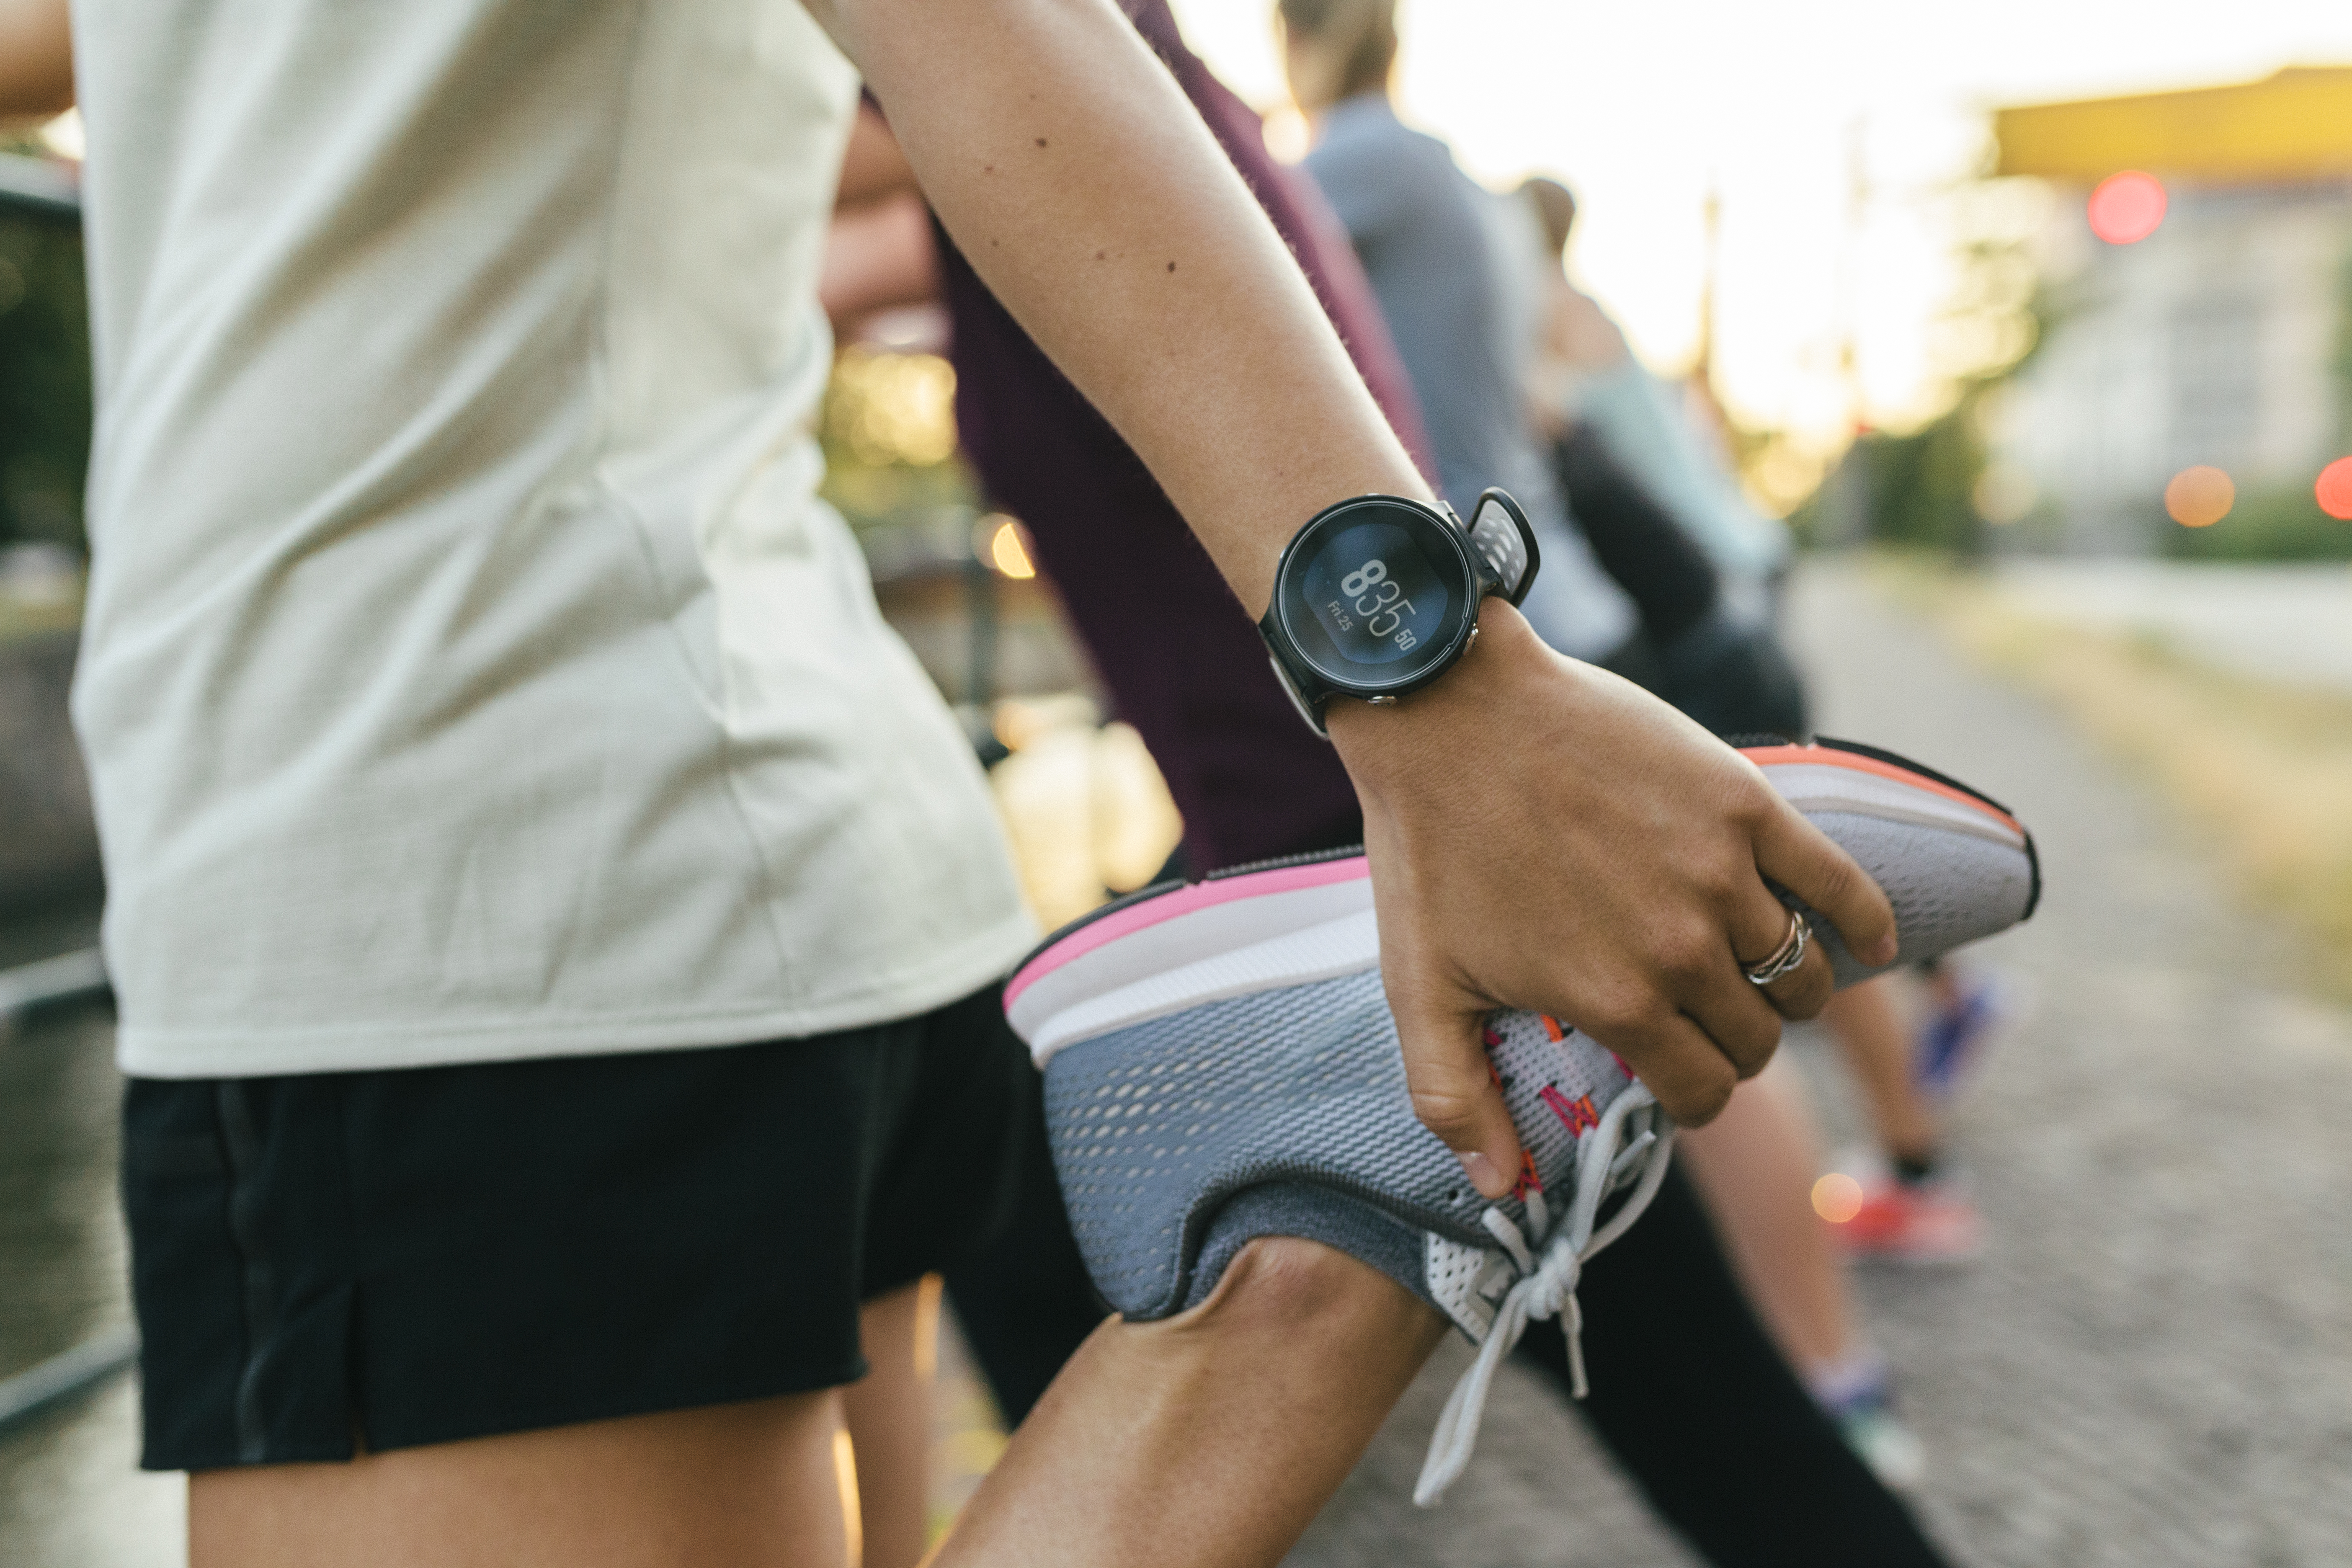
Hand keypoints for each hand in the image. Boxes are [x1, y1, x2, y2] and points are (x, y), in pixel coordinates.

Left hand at [1330, 604, 1896, 1198]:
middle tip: (1699, 1022)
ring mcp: (1723, 873)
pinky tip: (1867, 943)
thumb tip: (1499, 1191)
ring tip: (1750, 977)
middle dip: (1733, 1045)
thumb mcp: (1420, 989)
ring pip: (1800, 973)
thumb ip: (1455, 1100)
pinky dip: (1864, 924)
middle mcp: (1684, 947)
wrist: (1450, 712)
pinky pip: (1839, 886)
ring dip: (1785, 989)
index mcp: (1617, 1000)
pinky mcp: (1746, 805)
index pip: (1703, 1090)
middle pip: (1757, 1038)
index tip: (1670, 1076)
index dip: (1690, 1096)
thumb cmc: (1429, 849)